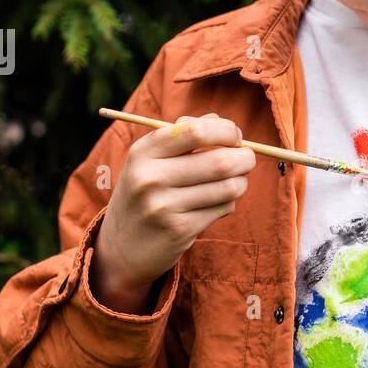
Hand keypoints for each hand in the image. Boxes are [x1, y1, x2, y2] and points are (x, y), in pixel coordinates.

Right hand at [91, 112, 255, 312]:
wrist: (121, 246)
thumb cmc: (145, 192)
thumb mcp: (150, 159)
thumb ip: (183, 133)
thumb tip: (219, 121)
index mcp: (143, 152)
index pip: (196, 131)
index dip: (226, 130)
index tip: (234, 136)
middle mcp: (151, 178)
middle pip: (220, 161)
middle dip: (245, 158)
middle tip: (246, 159)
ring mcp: (164, 206)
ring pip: (228, 187)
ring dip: (240, 182)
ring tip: (234, 182)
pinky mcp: (180, 231)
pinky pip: (223, 209)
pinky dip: (229, 203)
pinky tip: (217, 203)